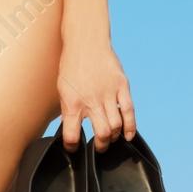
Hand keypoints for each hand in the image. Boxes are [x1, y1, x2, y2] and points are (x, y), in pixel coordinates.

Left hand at [58, 36, 133, 151]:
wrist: (86, 43)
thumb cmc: (71, 67)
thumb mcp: (62, 91)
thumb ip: (68, 111)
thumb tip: (70, 130)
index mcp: (73, 104)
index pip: (72, 135)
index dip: (72, 147)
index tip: (73, 148)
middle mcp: (91, 100)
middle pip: (102, 133)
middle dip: (100, 146)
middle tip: (98, 147)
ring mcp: (109, 93)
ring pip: (116, 125)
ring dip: (114, 137)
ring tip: (110, 138)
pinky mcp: (122, 86)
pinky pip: (129, 110)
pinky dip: (130, 126)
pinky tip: (127, 135)